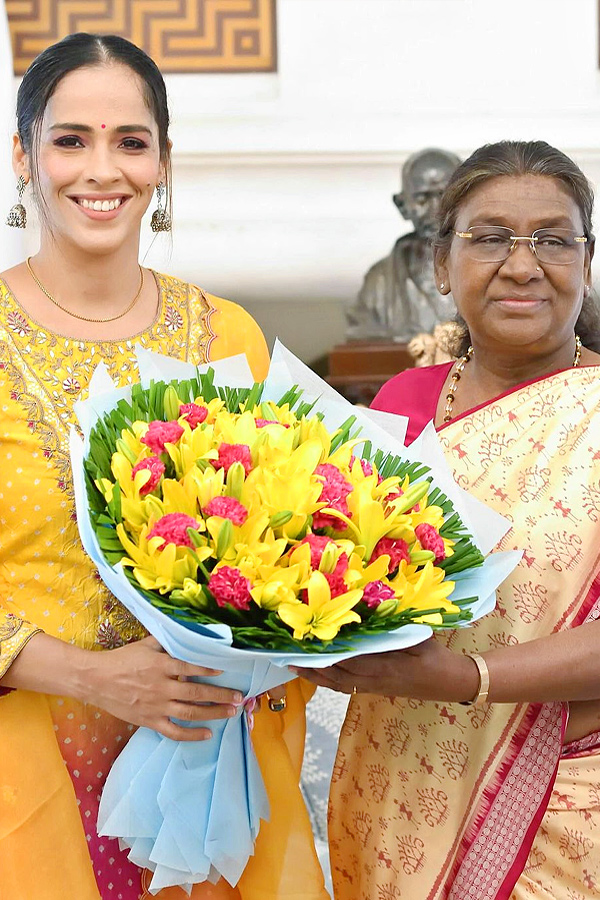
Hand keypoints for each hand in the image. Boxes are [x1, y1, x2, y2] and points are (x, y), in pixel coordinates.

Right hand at [83, 636, 242, 740]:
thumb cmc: (122, 660)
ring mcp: (156, 706)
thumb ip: (167, 641)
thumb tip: (188, 633)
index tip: (226, 671)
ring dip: (213, 713)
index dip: (210, 669)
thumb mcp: (145, 645)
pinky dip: (192, 735)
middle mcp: (162, 686)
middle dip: (220, 695)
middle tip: (238, 697)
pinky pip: (174, 731)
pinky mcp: (150, 721)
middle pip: (197, 692)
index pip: (191, 667)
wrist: (96, 680)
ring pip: (190, 713)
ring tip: (231, 713)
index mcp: (161, 665)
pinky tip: (207, 734)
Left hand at [292, 638, 478, 702]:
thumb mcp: (419, 639)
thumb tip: (370, 616)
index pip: (349, 660)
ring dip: (315, 676)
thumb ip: (394, 630)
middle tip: (289, 656)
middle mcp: (374, 681)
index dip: (327, 653)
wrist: (451, 683)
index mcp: (385, 667)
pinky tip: (316, 675)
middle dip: (312, 666)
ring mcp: (373, 687)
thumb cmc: (436, 657)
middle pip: (336, 675)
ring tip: (293, 668)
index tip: (308, 643)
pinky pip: (345, 687)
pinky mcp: (374, 690)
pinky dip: (328, 681)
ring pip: (337, 684)